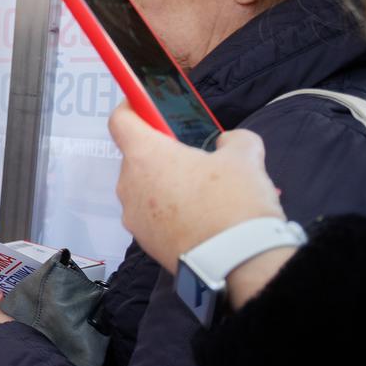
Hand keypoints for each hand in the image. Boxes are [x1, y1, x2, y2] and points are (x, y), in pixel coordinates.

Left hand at [108, 105, 283, 274]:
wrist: (236, 262)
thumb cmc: (234, 204)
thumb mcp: (245, 156)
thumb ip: (232, 140)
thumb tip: (226, 143)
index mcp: (145, 156)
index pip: (120, 120)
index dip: (133, 107)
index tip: (146, 103)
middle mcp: (129, 185)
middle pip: (138, 157)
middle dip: (164, 152)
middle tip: (196, 154)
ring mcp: (134, 216)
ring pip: (146, 188)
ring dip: (169, 183)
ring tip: (208, 190)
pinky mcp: (145, 242)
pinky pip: (154, 215)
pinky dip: (172, 210)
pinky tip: (203, 215)